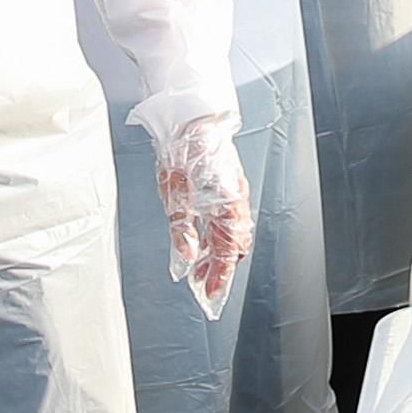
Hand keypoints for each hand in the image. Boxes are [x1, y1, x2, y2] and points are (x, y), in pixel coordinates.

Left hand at [155, 109, 254, 314]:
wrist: (192, 119)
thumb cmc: (185, 151)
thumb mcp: (175, 194)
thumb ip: (181, 228)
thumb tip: (186, 256)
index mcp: (227, 205)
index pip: (228, 250)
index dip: (220, 275)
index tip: (210, 293)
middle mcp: (235, 202)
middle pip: (234, 246)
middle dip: (220, 269)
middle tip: (203, 285)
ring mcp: (233, 195)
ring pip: (231, 235)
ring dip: (217, 254)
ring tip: (198, 269)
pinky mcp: (226, 189)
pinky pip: (226, 221)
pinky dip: (215, 237)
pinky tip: (200, 244)